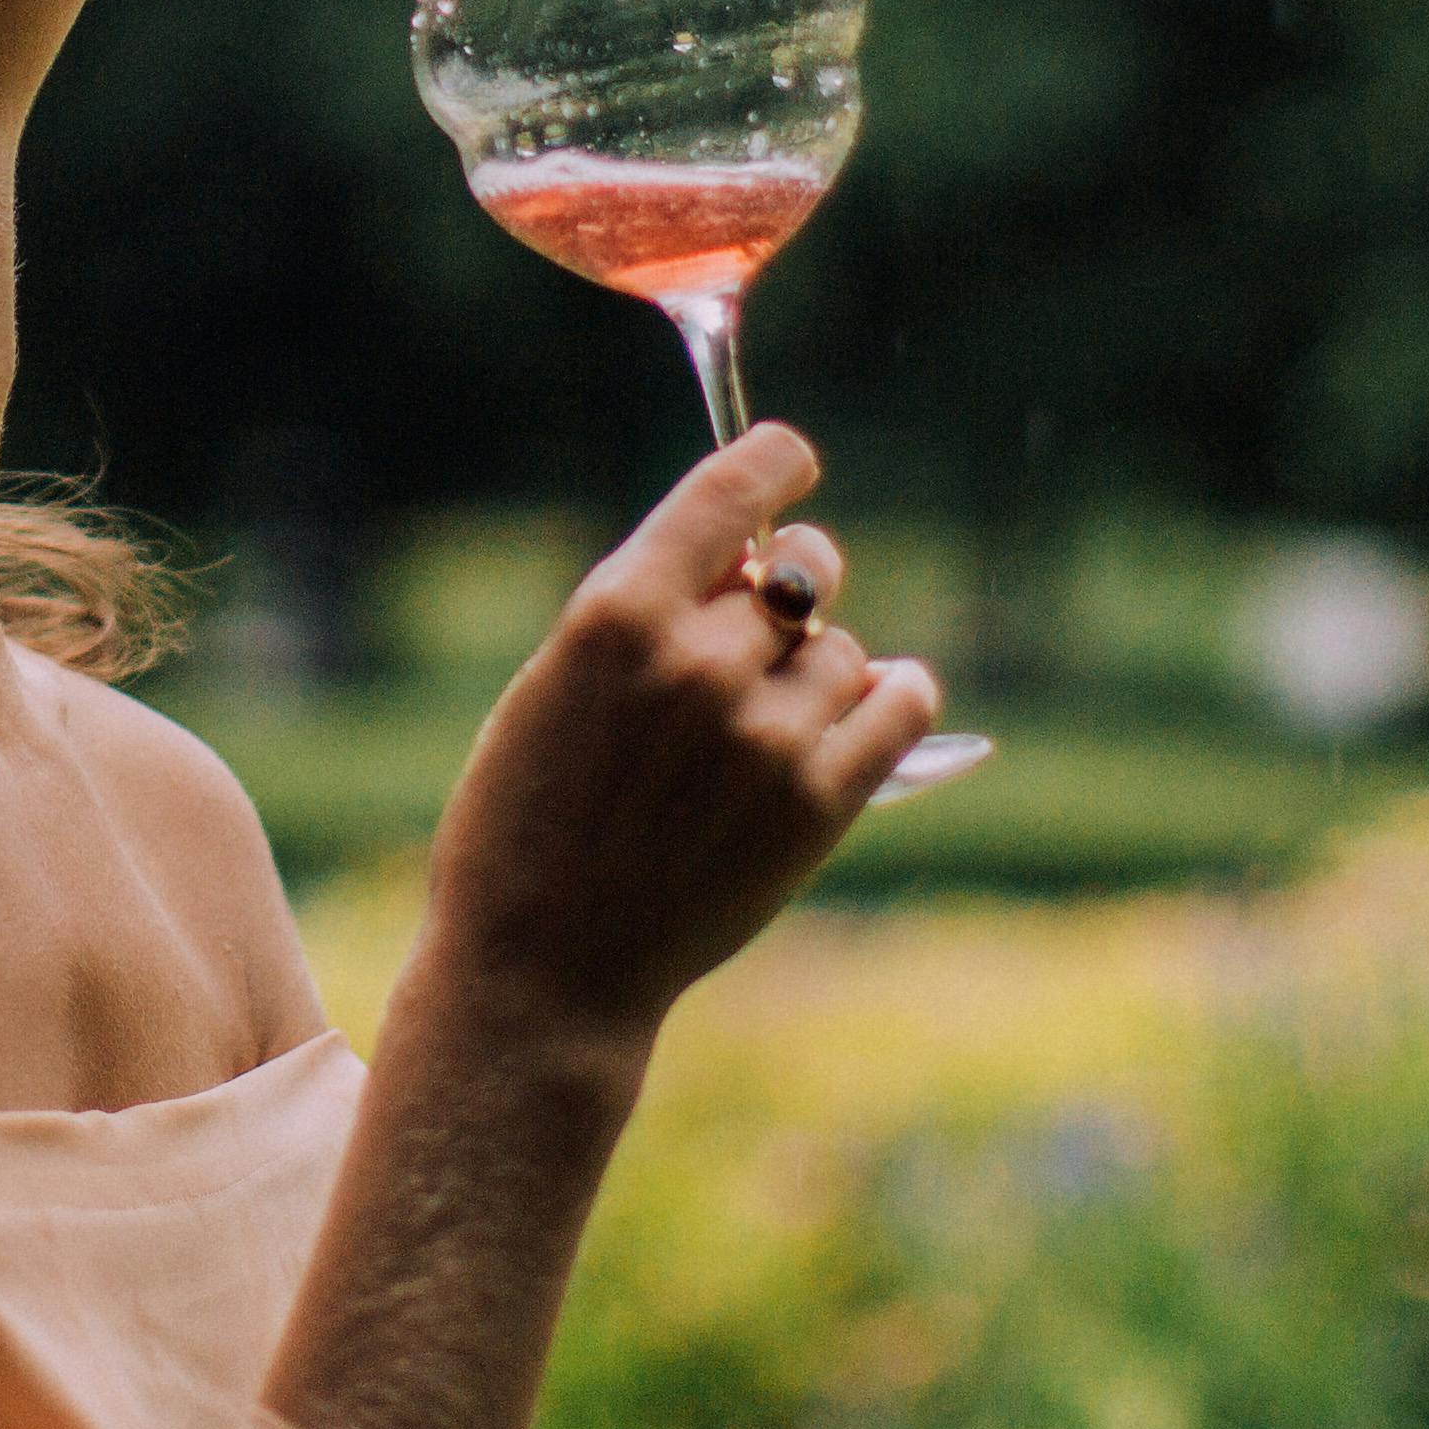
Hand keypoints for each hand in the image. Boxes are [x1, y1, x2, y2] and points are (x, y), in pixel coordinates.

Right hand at [414, 424, 942, 1048]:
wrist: (542, 967)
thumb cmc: (529, 818)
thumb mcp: (559, 684)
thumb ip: (651, 613)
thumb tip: (758, 565)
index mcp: (617, 613)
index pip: (735, 488)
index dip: (777, 461)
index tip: (791, 462)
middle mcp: (700, 662)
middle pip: (802, 571)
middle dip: (791, 584)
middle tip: (768, 622)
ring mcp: (765, 736)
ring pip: (843, 650)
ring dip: (819, 668)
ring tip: (771, 717)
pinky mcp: (816, 805)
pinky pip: (899, 706)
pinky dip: (894, 695)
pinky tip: (875, 701)